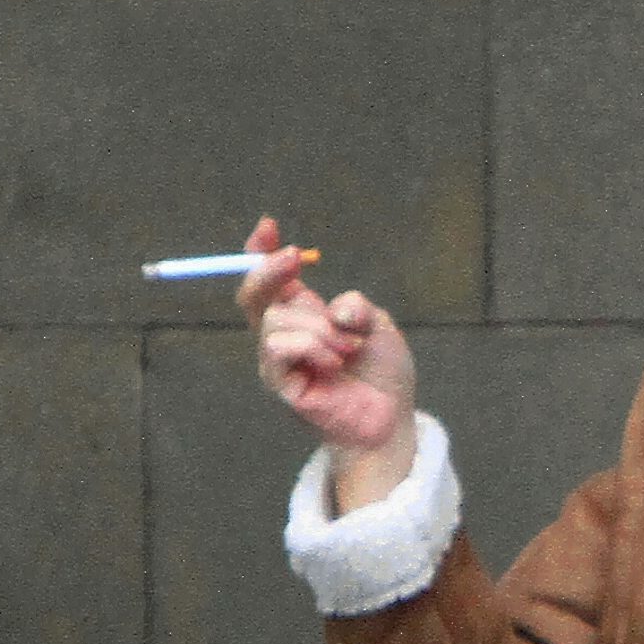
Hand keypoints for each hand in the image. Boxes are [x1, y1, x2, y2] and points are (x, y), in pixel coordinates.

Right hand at [239, 216, 418, 510]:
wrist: (391, 416)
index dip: (262, 252)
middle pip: (253, 292)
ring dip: (319, 328)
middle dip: (269, 268)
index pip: (271, 279)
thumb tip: (335, 308)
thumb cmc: (383, 372)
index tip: (269, 226)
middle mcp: (286, 334)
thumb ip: (356, 306)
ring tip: (350, 348)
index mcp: (305, 314)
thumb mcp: (378, 325)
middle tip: (296, 257)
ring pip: (276, 320)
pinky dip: (313, 347)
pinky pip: (279, 347)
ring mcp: (279, 360)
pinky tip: (336, 363)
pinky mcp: (279, 383)